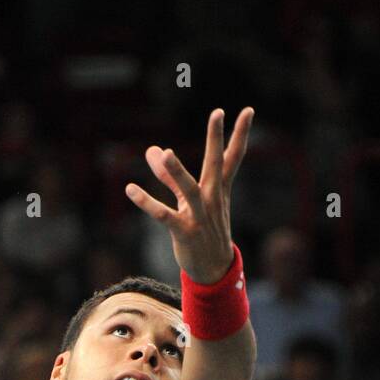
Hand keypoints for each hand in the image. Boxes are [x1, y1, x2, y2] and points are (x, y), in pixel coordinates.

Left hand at [125, 107, 253, 284]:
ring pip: (189, 190)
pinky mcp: (184, 232)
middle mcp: (212, 199)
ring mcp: (200, 216)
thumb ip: (169, 175)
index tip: (248, 110)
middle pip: (215, 164)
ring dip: (177, 172)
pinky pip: (163, 216)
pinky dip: (147, 203)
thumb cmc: (202, 229)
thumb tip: (153, 149)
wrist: (213, 269)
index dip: (240, 134)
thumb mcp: (188, 200)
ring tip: (166, 152)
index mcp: (218, 189)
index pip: (233, 157)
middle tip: (218, 113)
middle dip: (216, 139)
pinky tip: (131, 189)